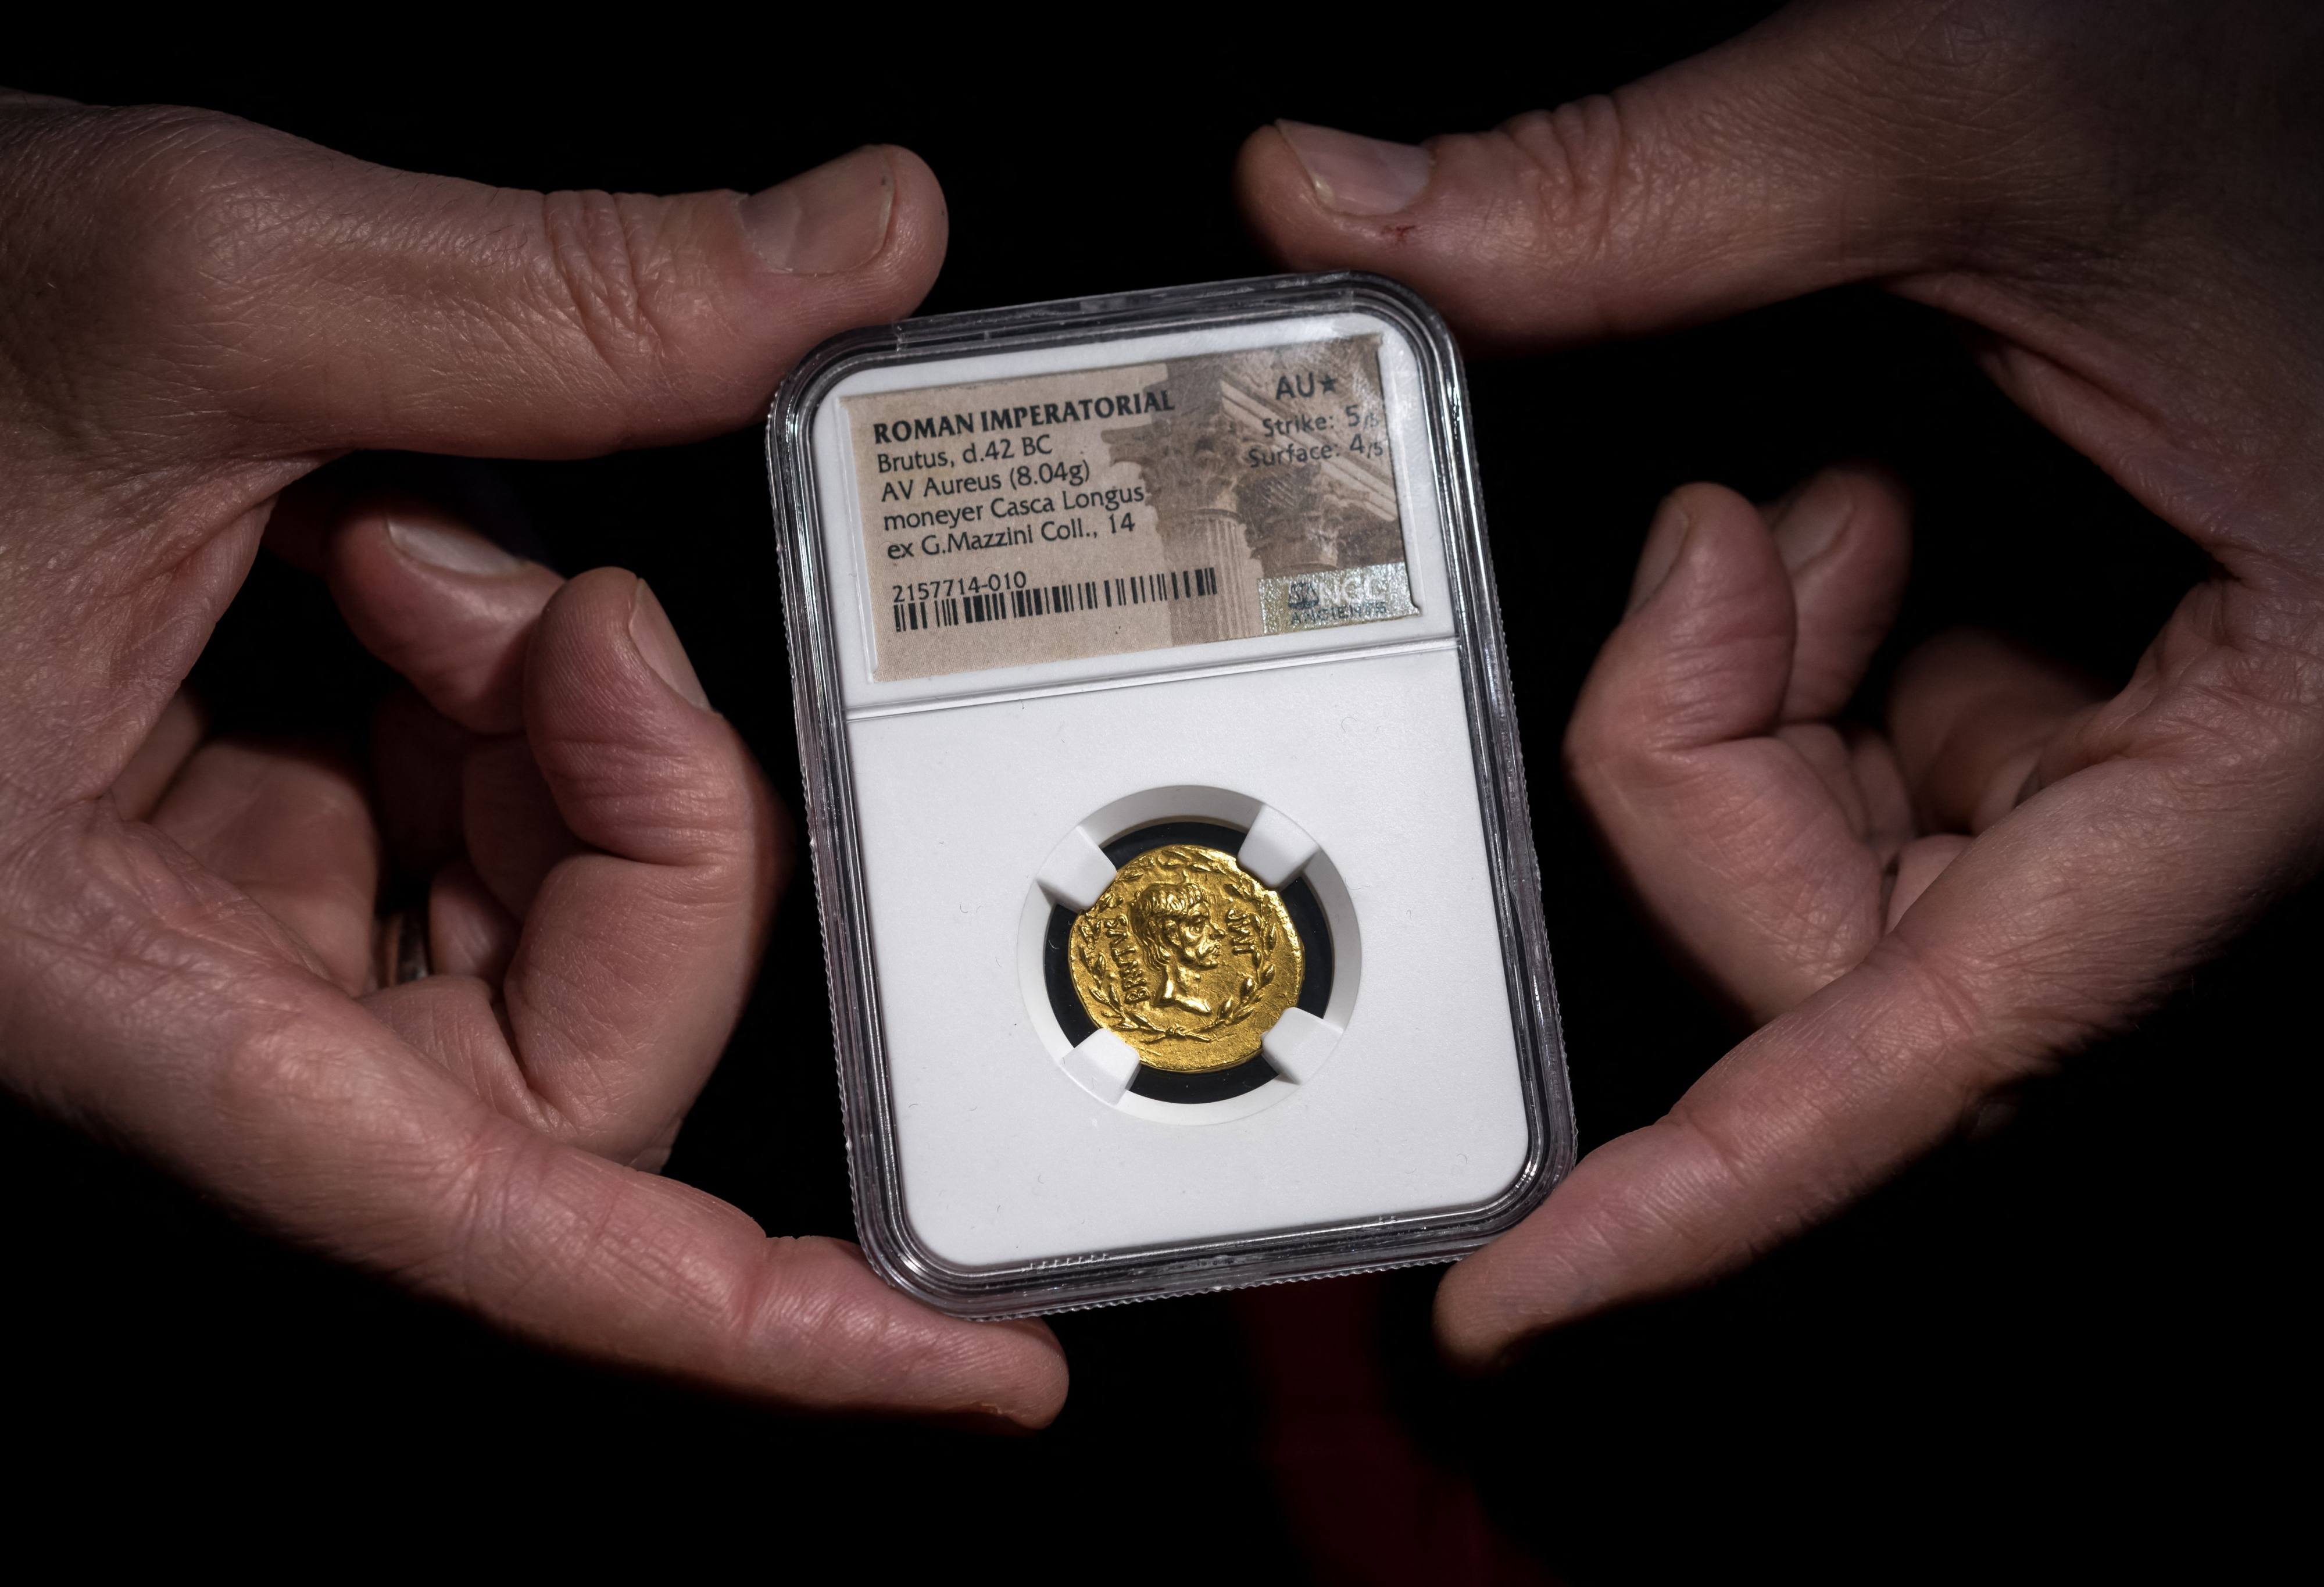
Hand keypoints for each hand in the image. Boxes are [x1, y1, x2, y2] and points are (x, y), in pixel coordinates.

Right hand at [0, 92, 1064, 1420]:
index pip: (512, 1228)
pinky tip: (405, 566)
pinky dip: (514, 696)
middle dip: (648, 823)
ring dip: (569, 730)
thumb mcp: (193, 293)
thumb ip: (555, 299)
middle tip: (554, 617)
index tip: (987, 1364)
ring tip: (410, 544)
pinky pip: (491, 829)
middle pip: (579, 1053)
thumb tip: (871, 234)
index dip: (765, 1325)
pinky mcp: (281, 835)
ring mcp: (253, 922)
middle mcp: (203, 1000)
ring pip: (555, 929)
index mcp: (122, 985)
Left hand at [1236, 1, 2323, 1362]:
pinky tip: (1861, 515)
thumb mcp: (1992, 116)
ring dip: (1750, 687)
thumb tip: (1325, 200)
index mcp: (2274, 738)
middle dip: (1703, 753)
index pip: (1935, 1050)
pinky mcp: (2070, 719)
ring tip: (1829, 493)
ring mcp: (2127, 772)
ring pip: (1828, 864)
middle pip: (1835, 946)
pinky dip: (1799, 659)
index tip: (1509, 1301)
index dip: (1705, 1199)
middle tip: (1733, 539)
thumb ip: (1655, 193)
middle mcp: (2198, 805)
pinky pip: (1868, 776)